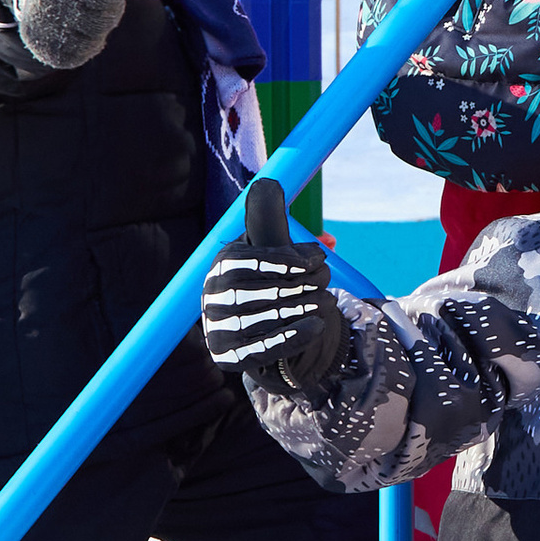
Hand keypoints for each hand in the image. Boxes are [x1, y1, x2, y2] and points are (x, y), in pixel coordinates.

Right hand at [5, 0, 124, 68]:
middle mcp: (46, 2)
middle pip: (98, 20)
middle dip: (109, 13)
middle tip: (105, 5)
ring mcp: (42, 27)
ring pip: (90, 39)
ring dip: (100, 30)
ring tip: (93, 16)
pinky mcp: (43, 48)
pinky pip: (79, 55)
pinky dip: (89, 46)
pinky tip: (85, 32)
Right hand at [202, 178, 351, 390]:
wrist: (264, 332)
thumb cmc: (269, 282)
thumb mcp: (269, 250)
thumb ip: (268, 220)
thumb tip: (266, 182)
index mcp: (221, 266)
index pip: (248, 261)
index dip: (284, 260)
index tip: (317, 259)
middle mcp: (212, 297)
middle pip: (259, 290)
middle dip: (301, 284)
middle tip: (327, 281)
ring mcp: (217, 330)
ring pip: (264, 319)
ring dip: (301, 309)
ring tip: (326, 301)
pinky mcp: (228, 358)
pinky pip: (262, 349)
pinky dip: (293, 336)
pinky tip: (318, 325)